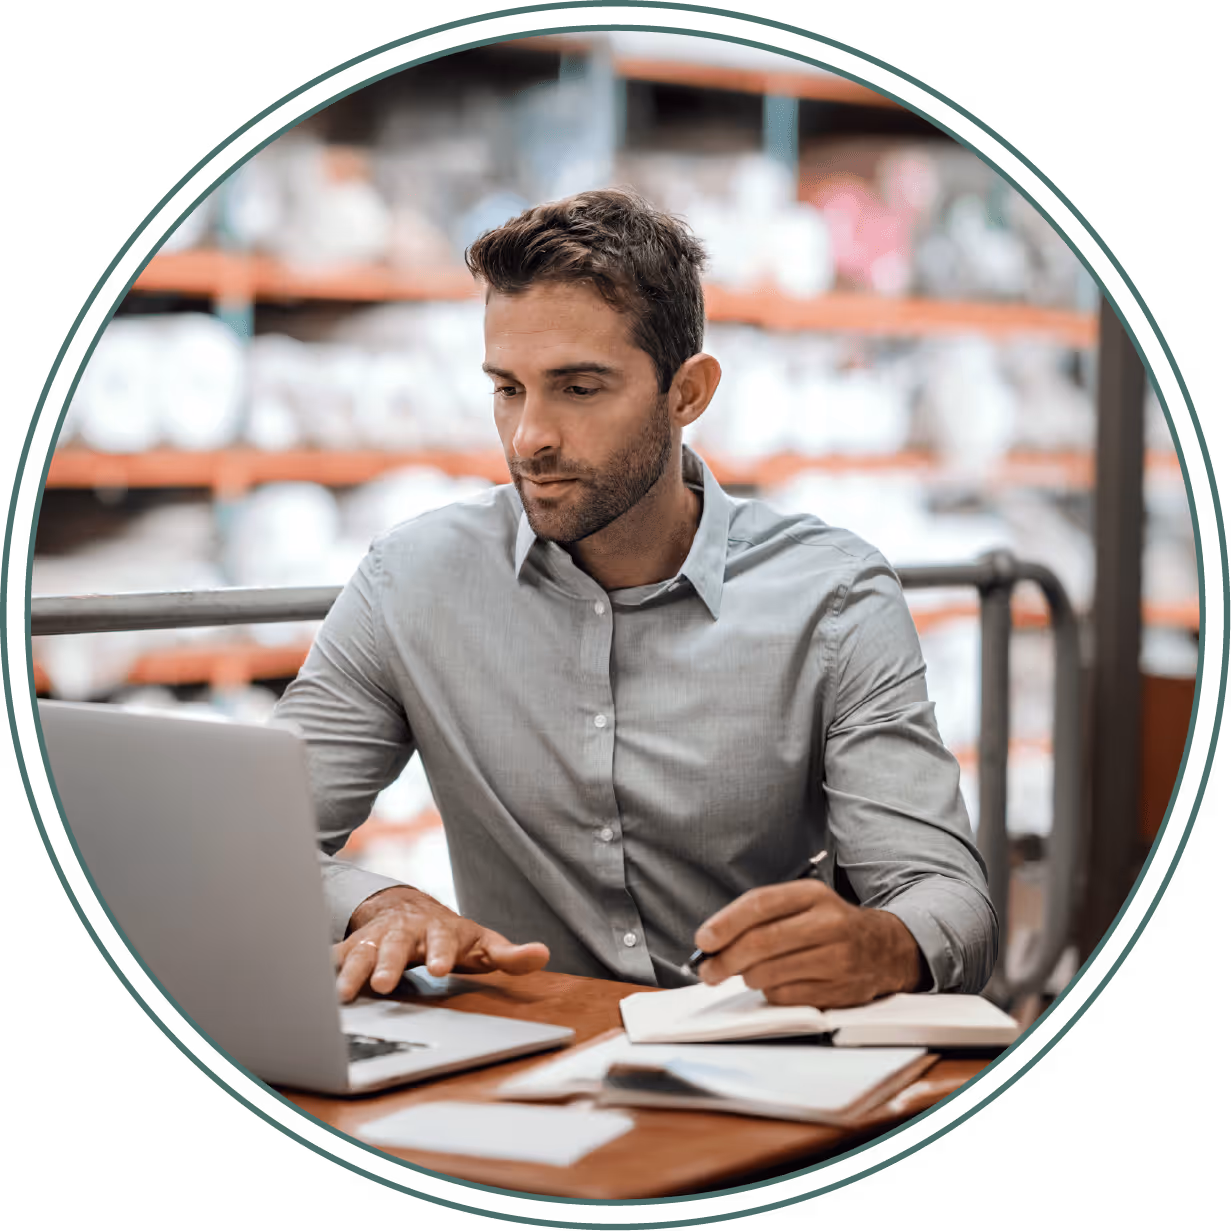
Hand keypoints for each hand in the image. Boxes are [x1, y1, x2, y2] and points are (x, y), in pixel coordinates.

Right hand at [333, 885, 549, 1002]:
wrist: (409, 912)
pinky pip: (333, 957)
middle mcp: (403, 931)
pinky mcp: (350, 948)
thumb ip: (510, 954)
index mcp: (438, 930)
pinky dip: (321, 969)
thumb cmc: (451, 936)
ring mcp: (375, 938)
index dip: (440, 952)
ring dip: (351, 971)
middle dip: (387, 963)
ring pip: (360, 952)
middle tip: (382, 984)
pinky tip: (309, 986)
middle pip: (394, 945)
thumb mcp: (482, 944)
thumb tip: (542, 955)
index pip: (442, 940)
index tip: (438, 968)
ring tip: (343, 995)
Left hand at [694, 880, 924, 1007]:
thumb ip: (761, 916)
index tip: (703, 939)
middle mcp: (828, 923)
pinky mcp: (840, 990)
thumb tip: (713, 941)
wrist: (886, 948)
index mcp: (813, 894)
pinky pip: (786, 997)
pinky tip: (775, 984)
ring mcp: (837, 958)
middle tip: (708, 970)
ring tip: (747, 973)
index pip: (760, 904)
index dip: (725, 923)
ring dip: (747, 977)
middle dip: (725, 959)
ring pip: (770, 973)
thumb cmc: (830, 925)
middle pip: (761, 942)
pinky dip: (771, 993)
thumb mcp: (802, 904)